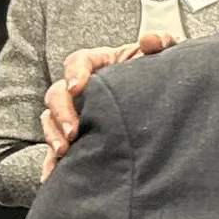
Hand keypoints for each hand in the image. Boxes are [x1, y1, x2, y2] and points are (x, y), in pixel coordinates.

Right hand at [40, 35, 168, 170]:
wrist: (167, 104)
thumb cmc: (160, 75)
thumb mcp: (164, 58)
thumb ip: (161, 44)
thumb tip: (149, 41)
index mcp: (100, 64)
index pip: (78, 62)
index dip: (75, 73)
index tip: (77, 87)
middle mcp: (82, 88)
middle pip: (57, 93)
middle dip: (61, 113)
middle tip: (72, 132)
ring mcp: (77, 112)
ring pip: (51, 120)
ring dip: (53, 136)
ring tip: (64, 153)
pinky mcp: (77, 136)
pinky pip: (57, 148)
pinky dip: (51, 162)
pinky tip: (51, 177)